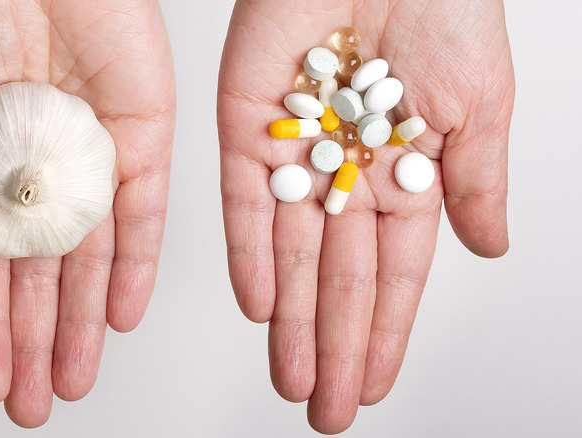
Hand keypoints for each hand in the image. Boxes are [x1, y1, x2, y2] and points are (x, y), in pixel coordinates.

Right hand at [0, 0, 174, 426]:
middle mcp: (43, 180)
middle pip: (42, 278)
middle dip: (36, 343)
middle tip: (35, 406)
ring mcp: (93, 164)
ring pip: (91, 260)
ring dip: (83, 323)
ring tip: (76, 379)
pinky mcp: (141, 141)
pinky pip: (141, 213)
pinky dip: (134, 265)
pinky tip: (120, 317)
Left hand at [218, 0, 513, 432]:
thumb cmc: (446, 9)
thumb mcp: (482, 105)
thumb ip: (476, 182)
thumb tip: (491, 250)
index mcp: (403, 175)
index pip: (390, 273)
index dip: (382, 330)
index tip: (370, 382)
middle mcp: (344, 175)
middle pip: (337, 277)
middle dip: (332, 345)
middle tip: (325, 408)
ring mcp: (295, 153)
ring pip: (290, 254)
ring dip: (292, 319)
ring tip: (292, 377)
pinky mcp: (247, 126)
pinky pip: (247, 201)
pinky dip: (253, 253)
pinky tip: (262, 307)